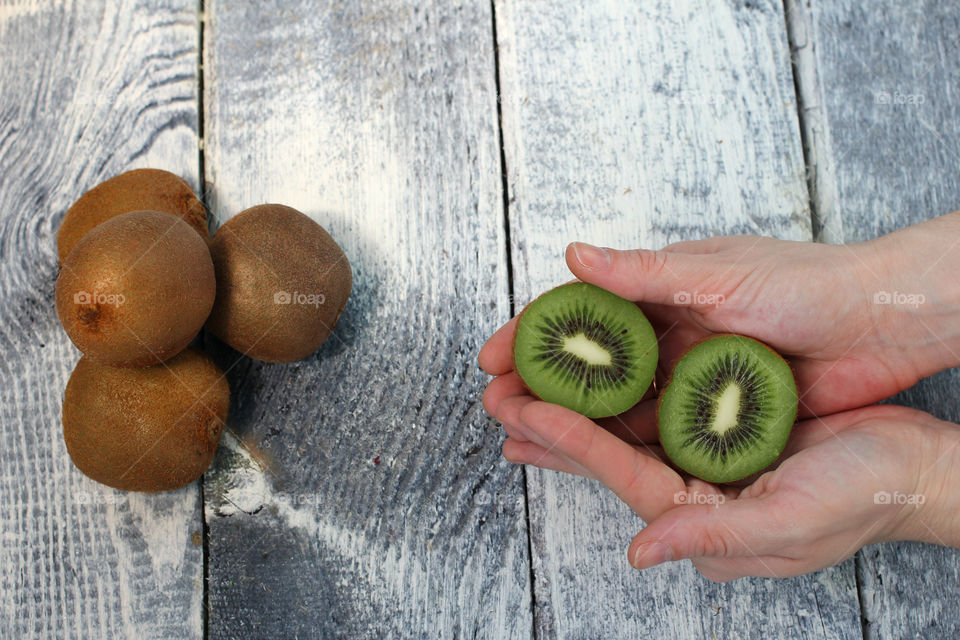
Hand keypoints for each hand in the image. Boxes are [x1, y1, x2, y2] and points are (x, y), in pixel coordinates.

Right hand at [481, 234, 953, 417]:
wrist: (883, 323)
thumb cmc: (808, 283)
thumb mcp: (719, 275)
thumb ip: (645, 273)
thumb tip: (574, 257)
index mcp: (664, 289)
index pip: (582, 311)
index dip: (533, 332)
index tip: (491, 356)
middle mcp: (671, 331)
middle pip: (591, 361)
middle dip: (541, 381)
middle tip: (497, 405)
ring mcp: (691, 373)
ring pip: (619, 399)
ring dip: (573, 415)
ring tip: (526, 435)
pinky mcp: (717, 412)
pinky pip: (661, 429)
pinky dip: (625, 440)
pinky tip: (593, 456)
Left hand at [482, 390, 959, 580]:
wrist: (913, 467)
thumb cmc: (864, 496)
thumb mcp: (790, 522)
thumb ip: (712, 536)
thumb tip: (642, 552)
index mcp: (702, 519)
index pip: (621, 475)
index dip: (571, 442)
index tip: (525, 411)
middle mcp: (693, 493)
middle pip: (608, 456)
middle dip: (550, 427)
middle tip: (497, 400)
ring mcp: (705, 461)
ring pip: (624, 430)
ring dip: (573, 408)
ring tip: (520, 393)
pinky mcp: (720, 430)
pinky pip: (656, 407)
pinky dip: (620, 392)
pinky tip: (592, 376)